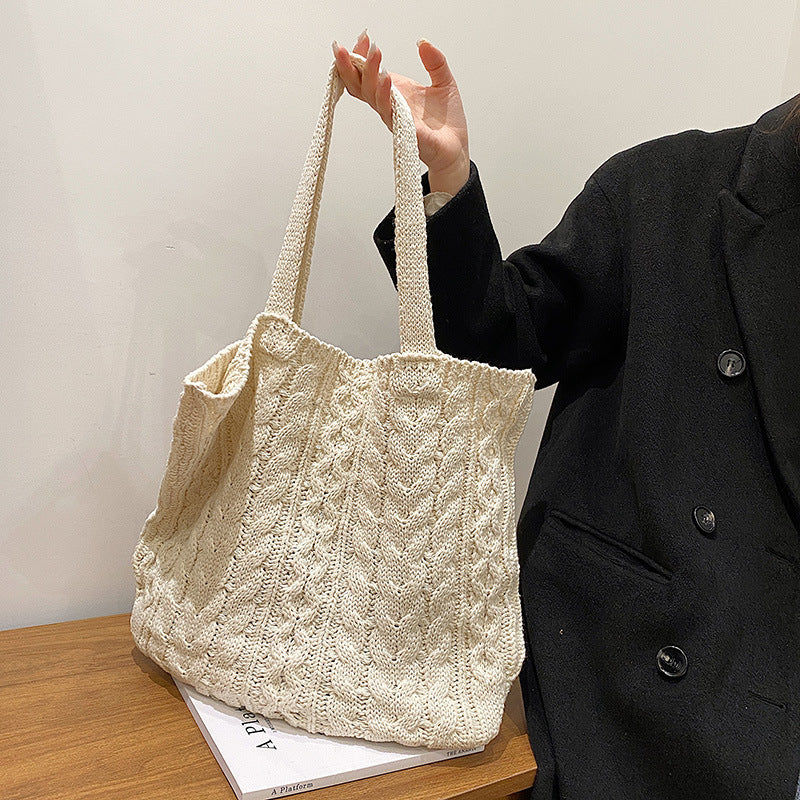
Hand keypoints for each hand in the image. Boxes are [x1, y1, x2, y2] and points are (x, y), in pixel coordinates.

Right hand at [332, 31, 469, 192]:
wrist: (456, 147)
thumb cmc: (447, 121)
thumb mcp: (444, 81)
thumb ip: (435, 61)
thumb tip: (423, 42)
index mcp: (394, 92)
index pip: (367, 73)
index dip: (360, 56)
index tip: (363, 37)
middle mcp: (389, 105)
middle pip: (359, 85)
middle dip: (350, 65)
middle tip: (344, 48)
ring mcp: (394, 117)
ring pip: (371, 96)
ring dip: (370, 73)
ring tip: (375, 53)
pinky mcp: (404, 130)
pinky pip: (388, 112)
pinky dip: (385, 94)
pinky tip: (386, 78)